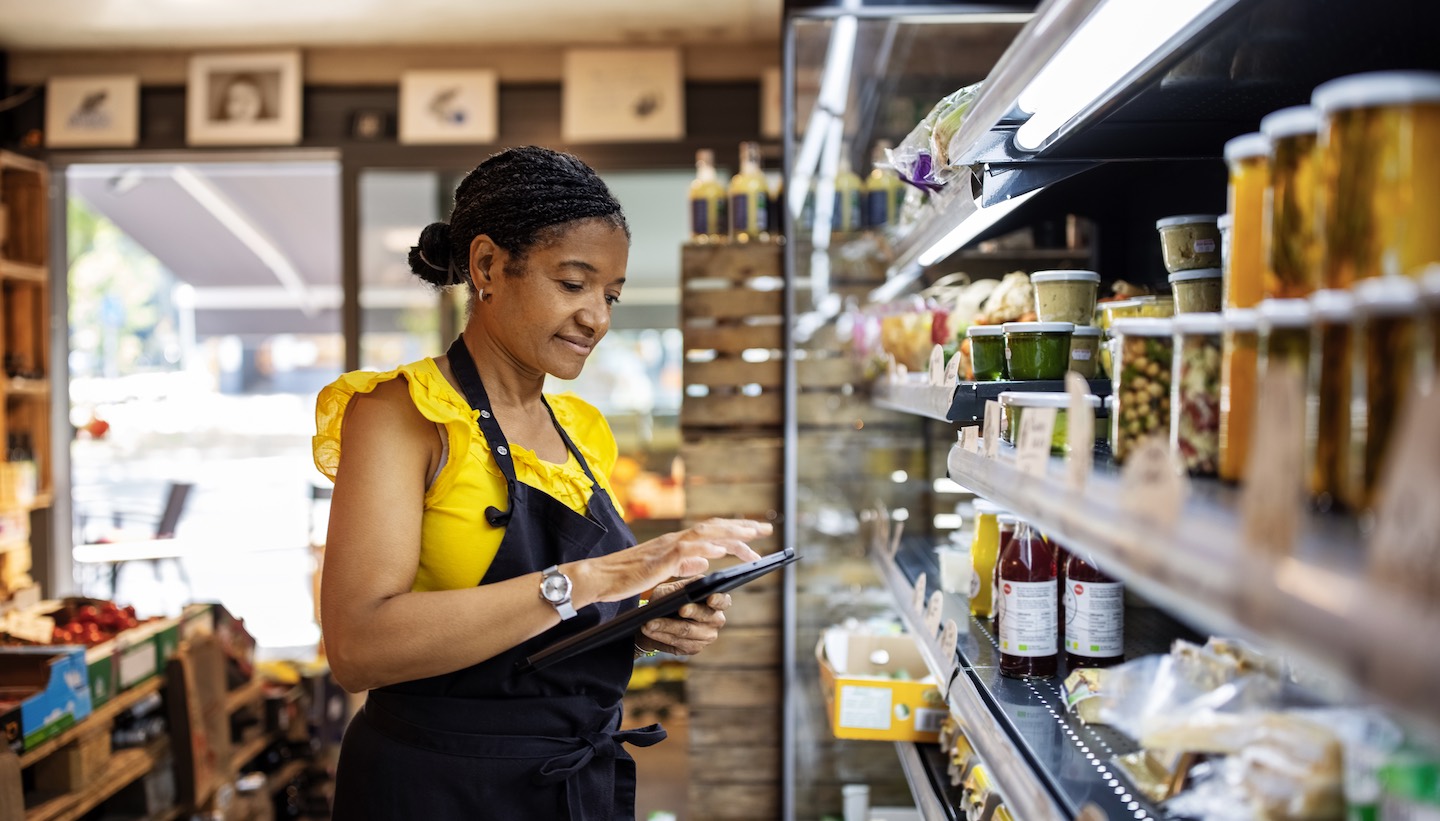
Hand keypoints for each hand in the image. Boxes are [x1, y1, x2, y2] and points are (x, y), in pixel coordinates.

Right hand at [572, 518, 768, 605]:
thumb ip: (682, 565)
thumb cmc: (626, 577)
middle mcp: (674, 540)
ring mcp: (667, 548)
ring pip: (705, 534)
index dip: (735, 530)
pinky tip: (721, 551)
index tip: (755, 532)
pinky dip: (705, 548)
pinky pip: (686, 551)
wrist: (599, 578)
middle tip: (765, 529)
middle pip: (714, 527)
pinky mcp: (659, 561)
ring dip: (730, 535)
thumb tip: (705, 563)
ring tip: (752, 538)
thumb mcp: (661, 571)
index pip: (711, 531)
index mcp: (676, 543)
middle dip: (742, 527)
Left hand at [638, 580, 732, 655]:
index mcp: (714, 601)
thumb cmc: (666, 600)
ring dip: (667, 626)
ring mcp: (706, 636)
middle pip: (706, 616)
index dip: (718, 600)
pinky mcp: (693, 648)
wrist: (653, 621)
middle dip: (691, 611)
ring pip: (687, 630)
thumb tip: (693, 584)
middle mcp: (715, 620)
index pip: (723, 600)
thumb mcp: (671, 589)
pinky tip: (650, 630)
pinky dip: (661, 635)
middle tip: (680, 609)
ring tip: (650, 622)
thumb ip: (682, 586)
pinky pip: (677, 642)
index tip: (710, 597)